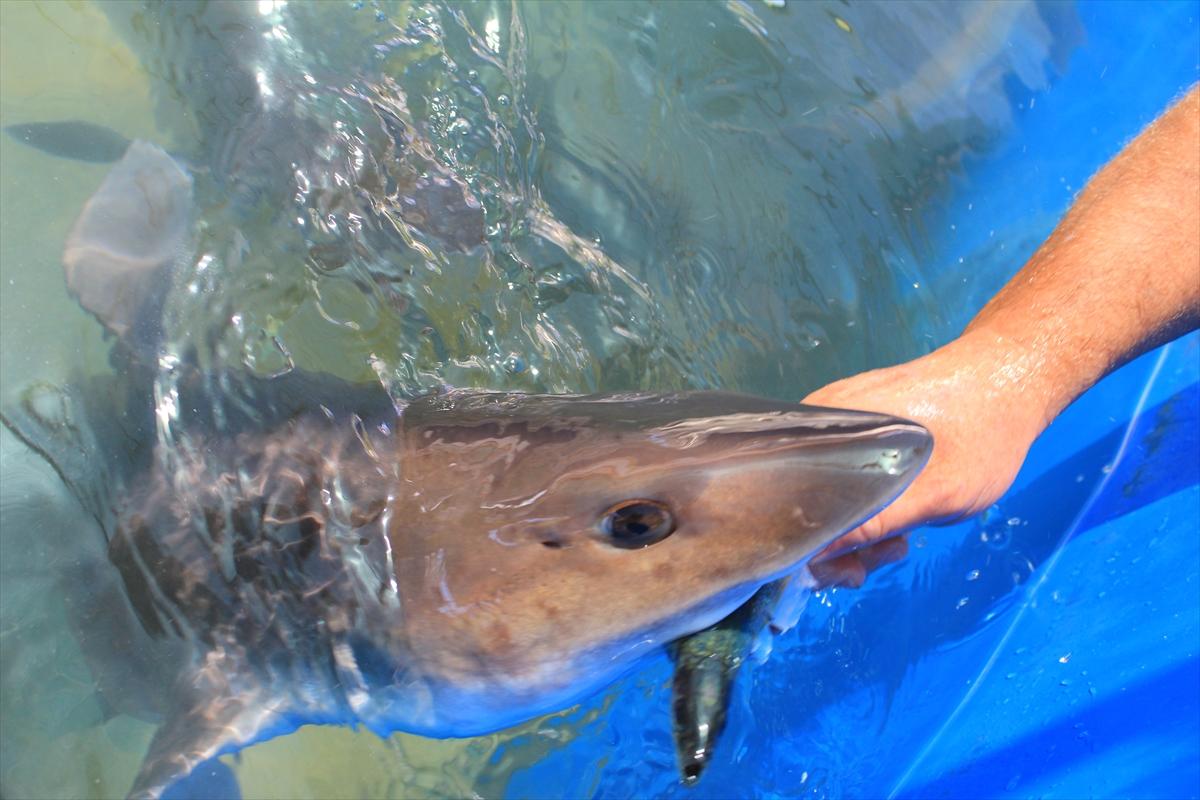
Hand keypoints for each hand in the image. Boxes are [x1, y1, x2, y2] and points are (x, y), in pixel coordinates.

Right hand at [802, 332, 1045, 587]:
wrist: (1013, 375)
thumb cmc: (982, 431)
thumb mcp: (936, 491)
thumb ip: (876, 524)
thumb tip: (814, 561)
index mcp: (825, 427)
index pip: (782, 496)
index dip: (805, 544)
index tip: (846, 568)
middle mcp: (819, 420)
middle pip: (802, 499)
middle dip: (838, 543)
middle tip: (882, 560)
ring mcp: (837, 420)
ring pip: (826, 492)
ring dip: (859, 527)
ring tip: (901, 540)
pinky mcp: (857, 424)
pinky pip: (842, 476)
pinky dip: (866, 503)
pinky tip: (899, 515)